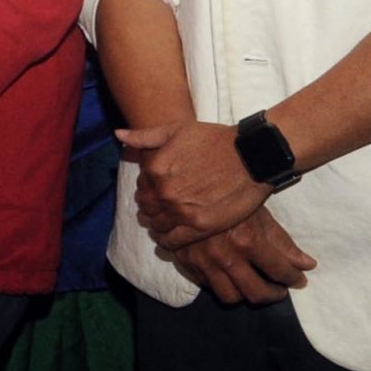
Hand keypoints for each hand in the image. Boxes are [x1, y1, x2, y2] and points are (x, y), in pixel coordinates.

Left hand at [121, 120, 268, 248]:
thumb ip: (145, 137)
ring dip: (158, 223)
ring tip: (167, 221)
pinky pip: (172, 241)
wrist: (252, 156)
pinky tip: (170, 237)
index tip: (157, 188)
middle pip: (146, 206)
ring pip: (156, 224)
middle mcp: (164, 192)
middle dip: (151, 206)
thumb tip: (118, 135)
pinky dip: (167, 241)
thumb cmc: (214, 140)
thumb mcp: (176, 130)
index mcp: (155, 168)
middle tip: (162, 206)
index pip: (140, 185)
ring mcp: (181, 211)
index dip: (148, 187)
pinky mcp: (200, 227)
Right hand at [164, 207, 315, 305]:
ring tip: (254, 286)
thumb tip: (308, 266)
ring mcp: (203, 261)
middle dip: (274, 295)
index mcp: (247, 240)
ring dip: (246, 295)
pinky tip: (229, 275)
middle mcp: (225, 256)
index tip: (297, 280)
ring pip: (230, 297)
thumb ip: (283, 243)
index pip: (279, 272)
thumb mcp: (259, 214)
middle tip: (279, 289)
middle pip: (256, 293)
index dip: (293, 279)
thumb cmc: (230, 196)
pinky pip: (208, 286)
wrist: (187, 185)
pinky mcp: (186, 262)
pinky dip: (221, 284)